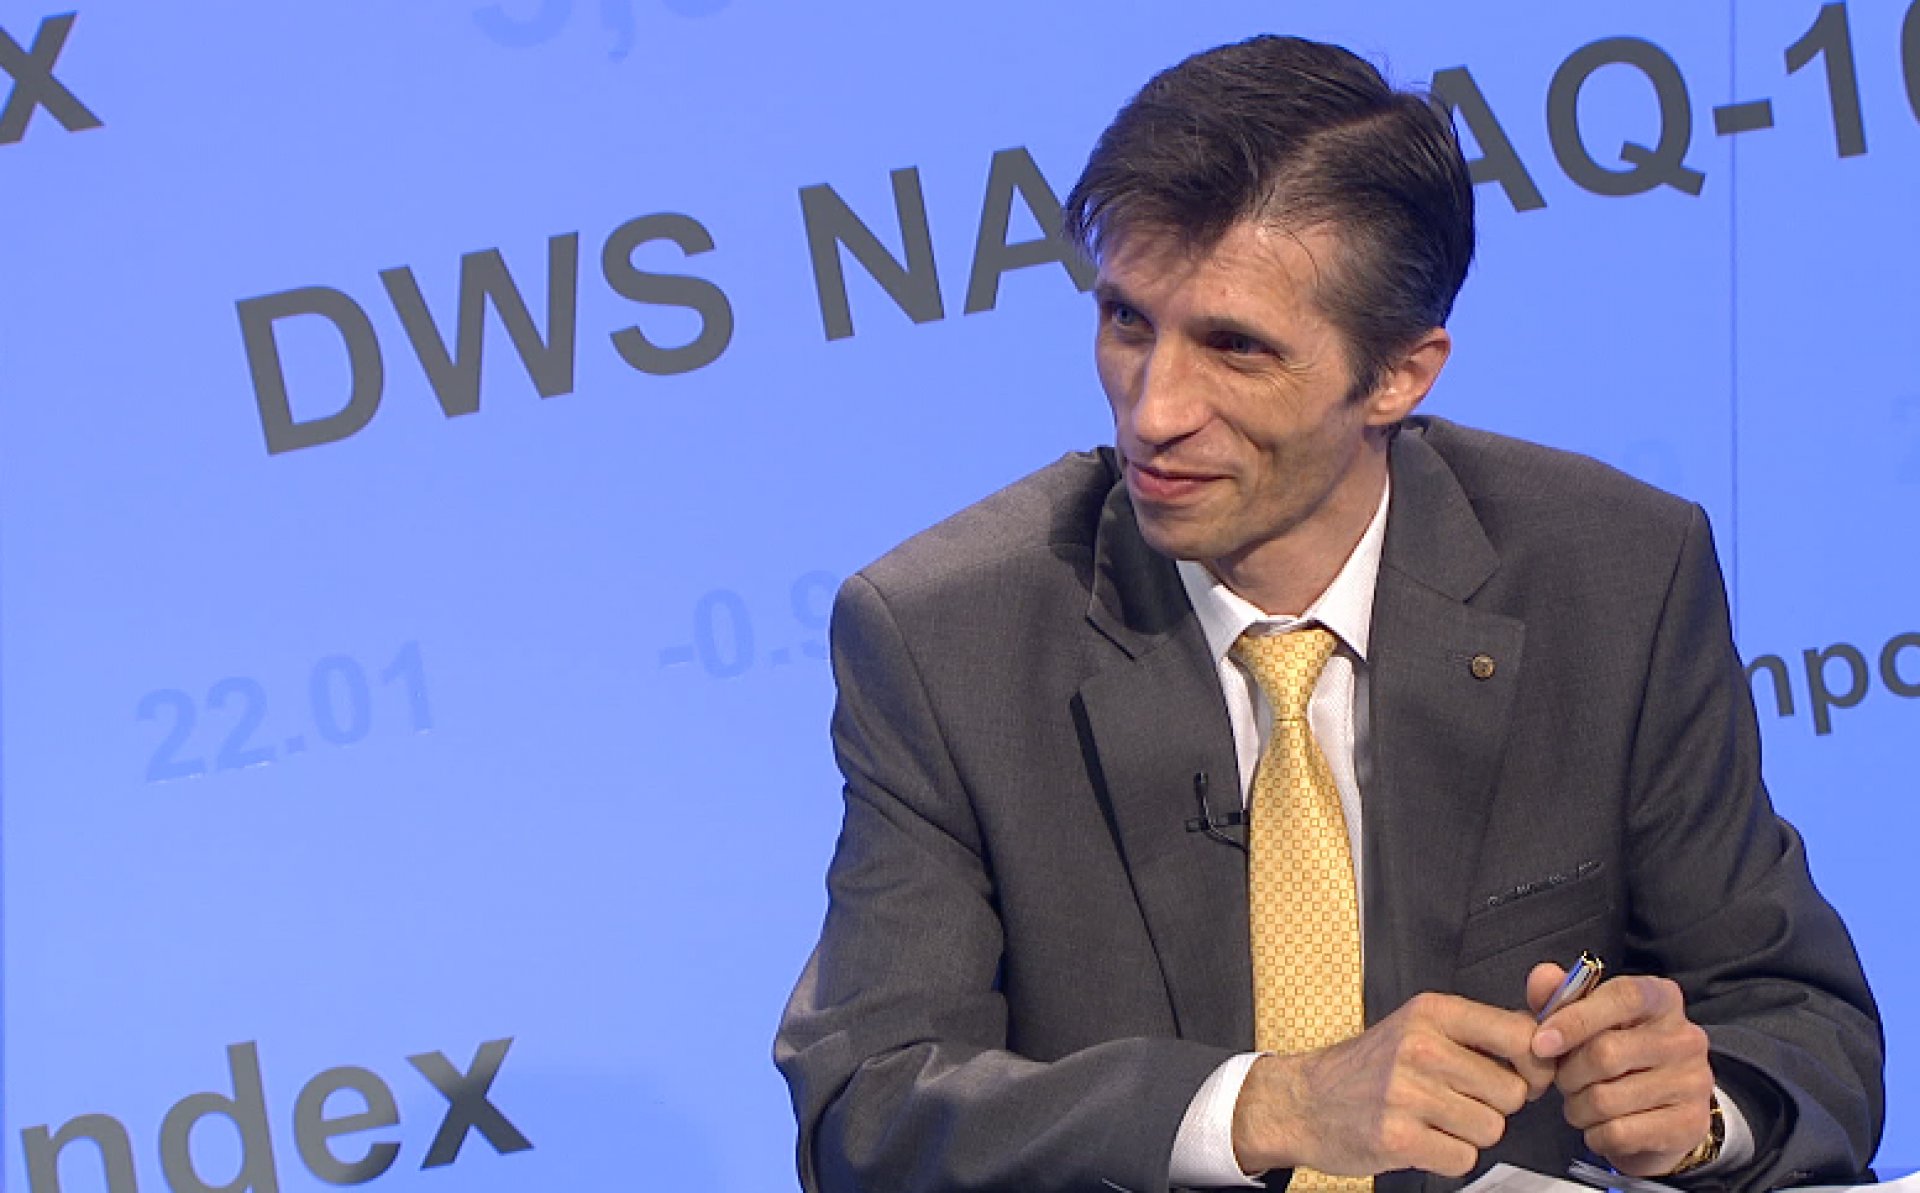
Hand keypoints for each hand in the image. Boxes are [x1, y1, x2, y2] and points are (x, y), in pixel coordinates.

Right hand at [1232, 993, 1554, 1178]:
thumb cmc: (1369, 1066)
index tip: (1521, 1073)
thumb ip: (1481, 1029)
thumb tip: (1548, 1033)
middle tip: (1458, 1099)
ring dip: (1471, 1133)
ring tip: (1435, 1118)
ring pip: (1492, 1129)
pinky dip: (1448, 1156)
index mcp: (1432, 1012)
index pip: (1521, 1034)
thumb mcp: (1420, 1026)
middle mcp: (1420, 1046)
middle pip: (1512, 1092)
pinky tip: (1421, 1138)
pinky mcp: (1396, 1136)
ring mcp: (1406, 1092)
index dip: (1533, 1064)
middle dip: (1494, 1105)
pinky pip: (1463, 1158)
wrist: (1305, 1101)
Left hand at [1528, 963, 1714, 1175]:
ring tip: (1580, 1102)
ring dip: (1577, 1106)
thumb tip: (1542, 976)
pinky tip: (1599, 1125)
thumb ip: (1561, 996)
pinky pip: (1619, 1134)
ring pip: (1606, 1099)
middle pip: (1605, 1054)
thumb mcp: (1589, 1018)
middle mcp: (1685, 1037)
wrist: (1665, 1108)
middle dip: (1568, 1073)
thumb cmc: (1617, 1052)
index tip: (1541, 1043)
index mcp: (1661, 998)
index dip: (1575, 1019)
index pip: (1622, 997)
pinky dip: (1594, 1134)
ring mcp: (1694, 1082)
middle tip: (1562, 1080)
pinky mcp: (1690, 1125)